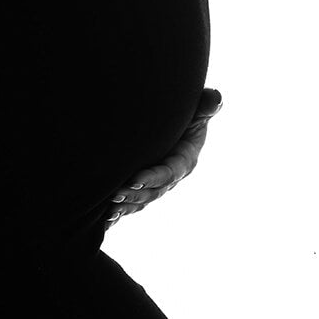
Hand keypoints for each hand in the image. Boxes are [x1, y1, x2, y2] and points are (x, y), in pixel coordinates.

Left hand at [105, 87, 222, 225]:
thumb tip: (216, 98)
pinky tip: (103, 220)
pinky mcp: (142, 188)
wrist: (173, 124)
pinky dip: (118, 214)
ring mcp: (155, 185)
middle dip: (134, 195)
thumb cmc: (188, 114)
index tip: (135, 179)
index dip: (153, 177)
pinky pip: (130, 204)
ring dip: (124, 206)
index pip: (169, 172)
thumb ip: (205, 106)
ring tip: (106, 210)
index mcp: (184, 160)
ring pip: (140, 201)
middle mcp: (170, 178)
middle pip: (152, 191)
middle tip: (114, 194)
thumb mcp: (198, 111)